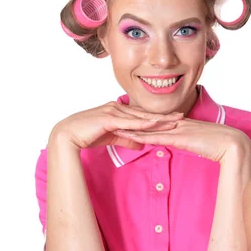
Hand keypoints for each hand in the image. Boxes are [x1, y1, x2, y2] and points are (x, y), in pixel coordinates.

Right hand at [50, 102, 183, 150]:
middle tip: (182, 116)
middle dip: (165, 116)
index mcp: (118, 110)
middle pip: (146, 113)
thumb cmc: (87, 135)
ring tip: (174, 121)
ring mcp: (113, 111)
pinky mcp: (109, 118)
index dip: (159, 117)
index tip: (174, 118)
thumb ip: (127, 138)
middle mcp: (117, 107)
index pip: (143, 114)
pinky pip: (129, 122)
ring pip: (141, 117)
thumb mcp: (112, 137)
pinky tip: (155, 123)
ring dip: (158, 119)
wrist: (67, 135)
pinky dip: (143, 123)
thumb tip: (141, 144)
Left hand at [116, 119, 250, 165]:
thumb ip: (192, 142)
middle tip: (113, 119)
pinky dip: (142, 137)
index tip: (127, 120)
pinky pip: (157, 137)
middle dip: (131, 120)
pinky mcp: (180, 138)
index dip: (141, 121)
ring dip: (131, 128)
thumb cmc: (221, 145)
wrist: (232, 144)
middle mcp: (178, 123)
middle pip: (149, 121)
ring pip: (150, 128)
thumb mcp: (202, 142)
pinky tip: (130, 136)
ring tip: (114, 126)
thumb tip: (186, 145)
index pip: (157, 122)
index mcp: (183, 124)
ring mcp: (179, 129)